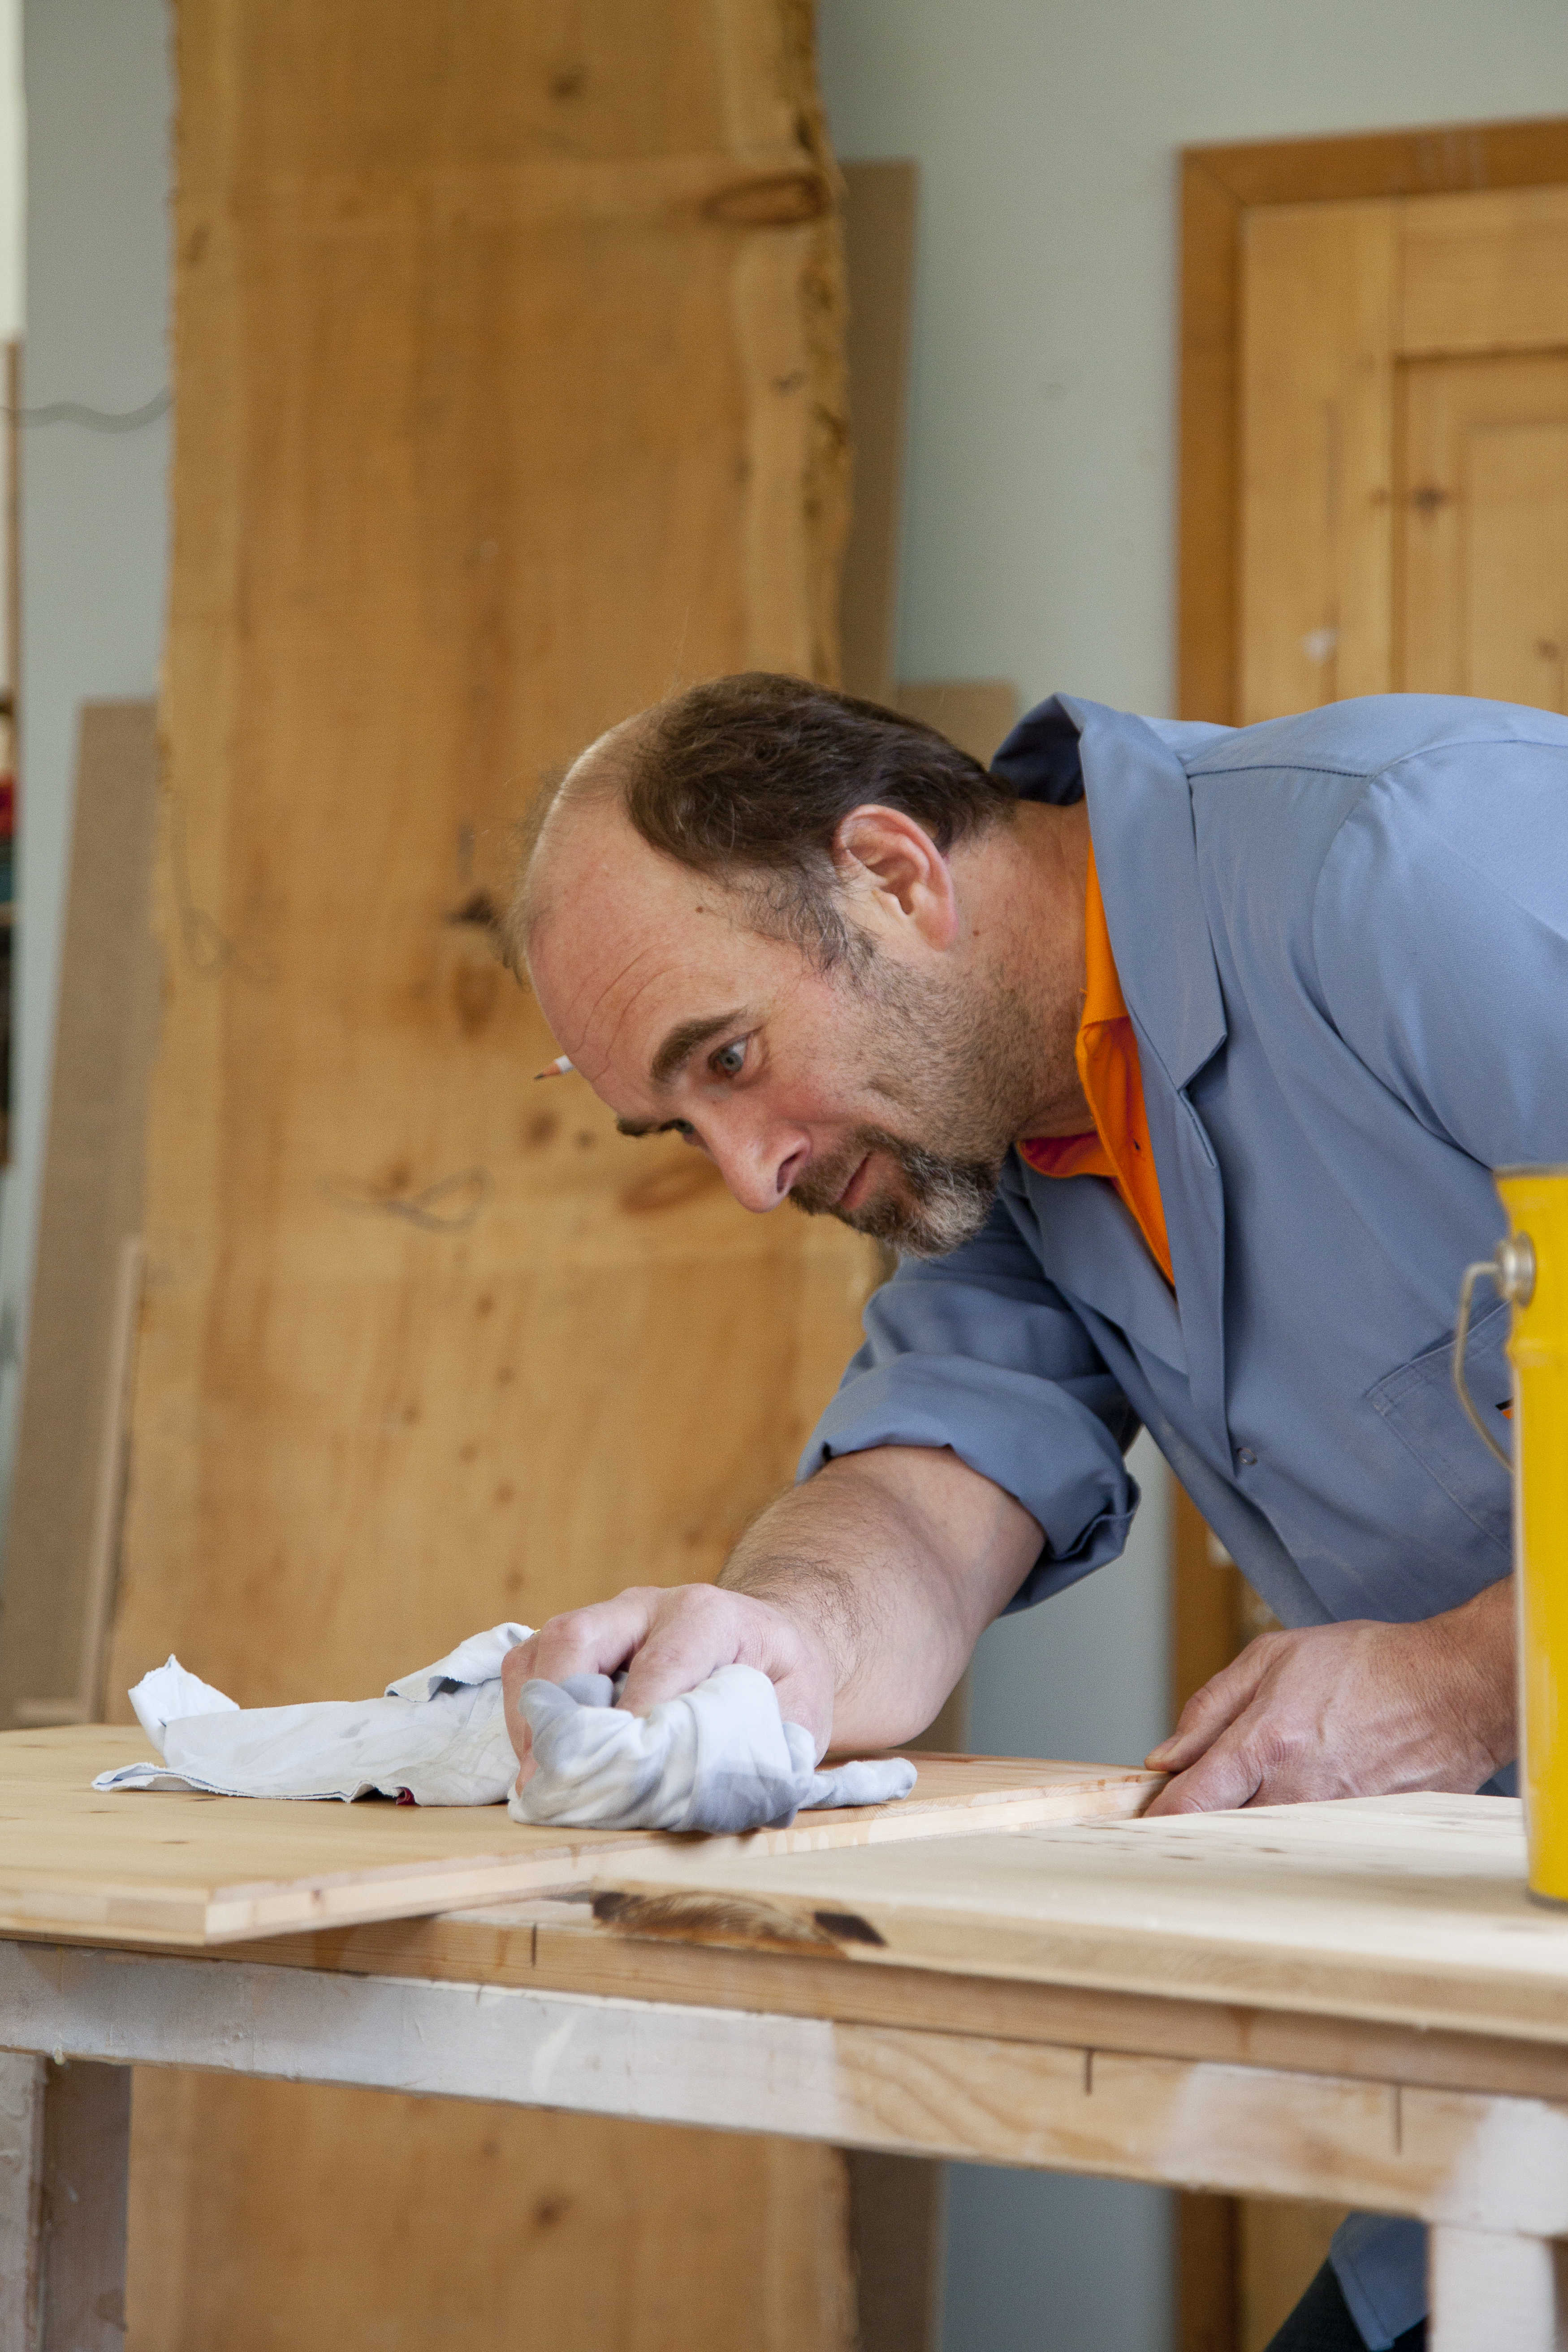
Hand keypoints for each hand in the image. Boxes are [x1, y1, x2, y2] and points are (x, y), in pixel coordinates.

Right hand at [500, 1581, 834, 1787]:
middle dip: (560, 1710)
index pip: (662, 1662)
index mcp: (709, 1616)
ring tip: (538, 1779)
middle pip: (579, 1636)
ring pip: (543, 1646)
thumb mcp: (798, 1712)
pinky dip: (526, 1711)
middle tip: (554, 1781)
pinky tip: (541, 1759)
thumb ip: (764, 1746)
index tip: (619, 1775)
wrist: (769, 1641)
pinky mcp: (581, 1638)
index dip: (635, 1717)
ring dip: (533, 1715)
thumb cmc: (782, 1682)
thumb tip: (717, 1793)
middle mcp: (649, 1605)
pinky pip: (530, 1661)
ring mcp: (607, 1618)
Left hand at [1143, 1578, 1515, 1813]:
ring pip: (1265, 1842)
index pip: (1191, 1802)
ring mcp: (1330, 1820)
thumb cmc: (1364, 1665)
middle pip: (1222, 1832)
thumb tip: (1166, 1758)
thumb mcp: (1272, 1659)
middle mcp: (1295, 1790)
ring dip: (1248, 1826)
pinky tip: (1305, 1802)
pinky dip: (1294, 1831)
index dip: (1158, 1818)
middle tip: (1195, 1806)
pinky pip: (1310, 1845)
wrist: (1451, 1689)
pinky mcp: (1362, 1837)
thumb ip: (1210, 1708)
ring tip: (1259, 1795)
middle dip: (1201, 1823)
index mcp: (1265, 1742)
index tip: (1142, 1824)